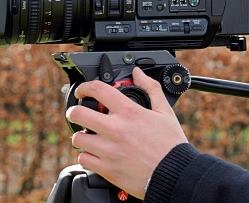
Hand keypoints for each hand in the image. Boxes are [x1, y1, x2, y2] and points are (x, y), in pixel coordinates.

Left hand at [66, 66, 188, 198]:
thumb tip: (138, 73)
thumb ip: (150, 88)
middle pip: (78, 114)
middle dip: (74, 111)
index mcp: (129, 112)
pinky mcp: (107, 169)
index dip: (85, 87)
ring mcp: (109, 150)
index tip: (82, 91)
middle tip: (78, 113)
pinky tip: (96, 153)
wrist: (175, 174)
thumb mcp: (164, 111)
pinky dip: (87, 156)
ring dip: (82, 136)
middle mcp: (116, 130)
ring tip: (89, 136)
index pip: (98, 90)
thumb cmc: (171, 145)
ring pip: (78, 139)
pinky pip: (84, 159)